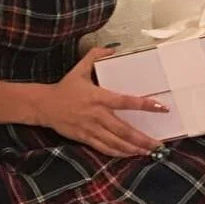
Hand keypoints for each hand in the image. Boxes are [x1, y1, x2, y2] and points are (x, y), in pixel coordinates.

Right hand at [40, 47, 163, 156]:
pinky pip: (103, 148)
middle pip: (124, 129)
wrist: (43, 105)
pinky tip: (129, 154)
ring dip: (133, 148)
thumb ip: (95, 56)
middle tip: (158, 144)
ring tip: (148, 152)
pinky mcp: (84, 138)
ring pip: (115, 142)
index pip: (126, 102)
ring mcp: (91, 128)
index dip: (145, 105)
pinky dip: (117, 152)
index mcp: (99, 97)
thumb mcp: (79, 68)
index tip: (161, 107)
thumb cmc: (65, 87)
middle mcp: (97, 114)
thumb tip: (112, 49)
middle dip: (142, 138)